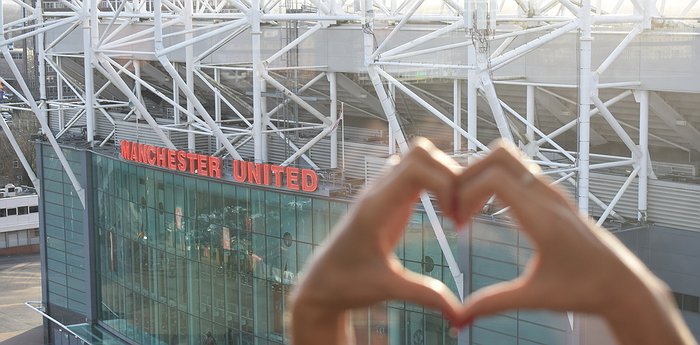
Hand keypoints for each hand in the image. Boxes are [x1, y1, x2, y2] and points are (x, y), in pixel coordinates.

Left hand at [289, 138, 463, 344]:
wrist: (322, 284)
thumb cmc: (347, 285)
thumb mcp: (387, 289)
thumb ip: (424, 295)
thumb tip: (460, 315)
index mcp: (375, 208)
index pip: (416, 168)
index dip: (446, 183)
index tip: (455, 218)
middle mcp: (377, 192)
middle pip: (421, 152)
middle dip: (451, 174)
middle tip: (461, 211)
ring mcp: (381, 191)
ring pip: (418, 157)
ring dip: (444, 176)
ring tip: (455, 211)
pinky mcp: (387, 198)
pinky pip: (415, 172)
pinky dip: (437, 182)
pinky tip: (446, 211)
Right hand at [453, 141, 695, 344]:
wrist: (623, 285)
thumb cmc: (585, 291)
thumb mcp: (535, 298)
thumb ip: (494, 303)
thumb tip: (459, 318)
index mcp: (543, 217)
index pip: (495, 178)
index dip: (466, 192)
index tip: (458, 221)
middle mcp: (548, 197)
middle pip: (499, 155)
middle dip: (468, 174)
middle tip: (456, 206)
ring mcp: (552, 192)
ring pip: (508, 159)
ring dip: (481, 176)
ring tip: (469, 208)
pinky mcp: (553, 196)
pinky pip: (517, 172)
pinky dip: (495, 181)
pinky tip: (487, 210)